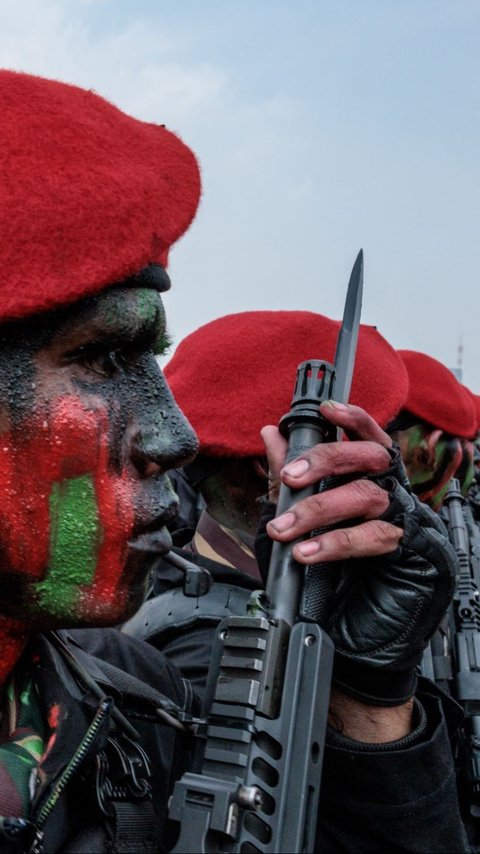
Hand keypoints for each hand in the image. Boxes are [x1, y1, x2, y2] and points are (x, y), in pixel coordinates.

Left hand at [261, 400, 456, 707]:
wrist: (356, 646)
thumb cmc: (331, 585)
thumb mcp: (298, 525)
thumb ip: (288, 481)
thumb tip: (272, 436)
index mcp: (371, 485)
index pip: (370, 441)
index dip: (353, 420)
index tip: (326, 409)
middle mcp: (393, 498)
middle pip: (370, 459)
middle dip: (329, 460)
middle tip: (292, 476)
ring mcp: (407, 524)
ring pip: (369, 496)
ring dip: (320, 509)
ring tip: (285, 529)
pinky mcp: (416, 554)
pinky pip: (375, 538)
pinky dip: (336, 543)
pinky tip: (308, 553)